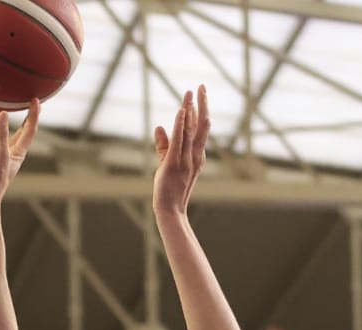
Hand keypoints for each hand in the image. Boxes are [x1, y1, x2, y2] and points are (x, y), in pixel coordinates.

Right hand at [0, 101, 39, 211]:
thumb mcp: (0, 156)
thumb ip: (1, 135)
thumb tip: (3, 113)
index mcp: (16, 154)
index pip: (28, 130)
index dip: (33, 115)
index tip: (35, 100)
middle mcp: (5, 154)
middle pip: (13, 132)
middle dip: (17, 117)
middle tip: (19, 100)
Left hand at [152, 85, 209, 217]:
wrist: (170, 210)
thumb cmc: (169, 188)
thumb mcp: (167, 162)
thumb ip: (163, 144)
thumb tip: (158, 127)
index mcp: (197, 156)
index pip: (200, 129)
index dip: (200, 111)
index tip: (198, 94)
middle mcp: (195, 156)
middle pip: (202, 126)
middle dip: (203, 105)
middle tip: (202, 86)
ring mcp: (186, 160)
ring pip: (191, 130)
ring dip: (191, 110)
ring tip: (190, 92)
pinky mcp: (175, 163)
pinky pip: (179, 141)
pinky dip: (180, 125)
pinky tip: (181, 111)